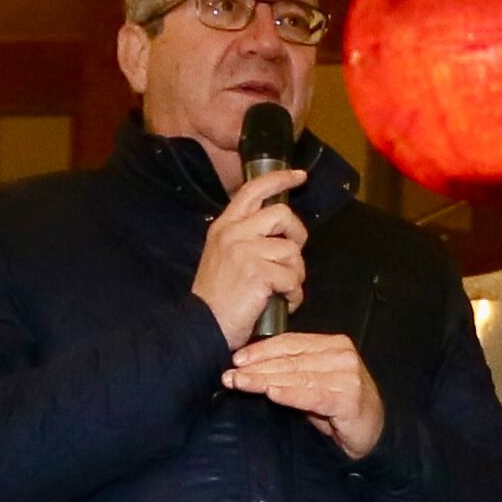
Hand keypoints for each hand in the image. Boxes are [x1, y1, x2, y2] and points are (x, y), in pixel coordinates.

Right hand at [191, 166, 310, 355]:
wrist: (202, 326)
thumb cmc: (217, 297)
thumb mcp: (223, 255)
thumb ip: (245, 236)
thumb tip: (279, 230)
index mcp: (224, 225)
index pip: (253, 189)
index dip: (280, 178)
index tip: (299, 175)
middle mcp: (233, 232)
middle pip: (282, 214)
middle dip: (297, 235)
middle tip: (292, 256)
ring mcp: (244, 251)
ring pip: (291, 250)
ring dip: (295, 273)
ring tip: (282, 289)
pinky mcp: (257, 272)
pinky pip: (292, 277)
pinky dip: (294, 295)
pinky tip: (283, 302)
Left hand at [228, 331, 385, 459]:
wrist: (375, 434)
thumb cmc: (342, 408)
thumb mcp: (317, 382)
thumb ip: (294, 370)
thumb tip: (252, 367)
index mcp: (333, 345)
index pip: (291, 343)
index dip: (261, 350)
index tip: (237, 359)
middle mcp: (342, 356)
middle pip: (290, 359)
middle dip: (256, 368)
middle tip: (230, 375)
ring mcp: (347, 377)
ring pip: (296, 376)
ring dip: (264, 381)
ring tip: (240, 384)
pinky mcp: (348, 400)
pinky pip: (312, 395)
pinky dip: (289, 394)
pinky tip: (271, 394)